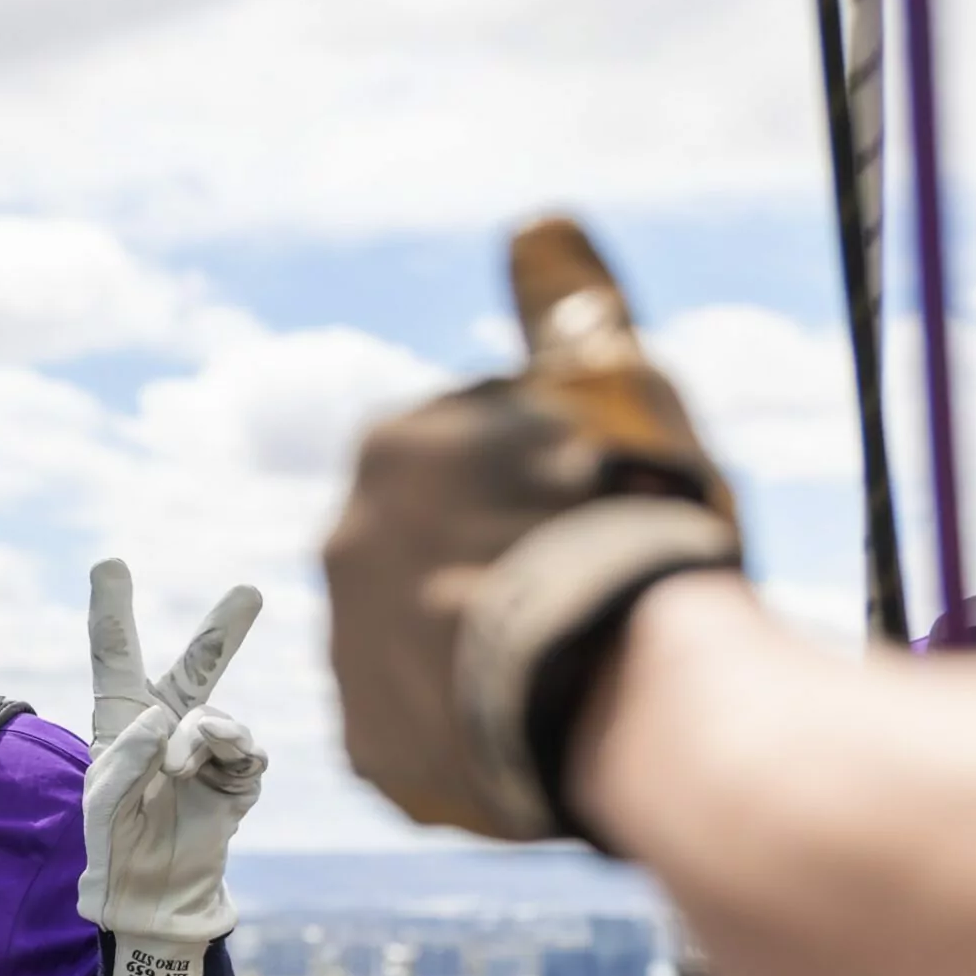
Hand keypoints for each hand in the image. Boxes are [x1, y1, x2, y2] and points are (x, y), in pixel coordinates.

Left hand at [79, 559, 266, 975]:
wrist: (152, 892)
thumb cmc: (116, 842)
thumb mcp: (104, 799)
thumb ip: (129, 753)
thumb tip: (168, 716)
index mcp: (122, 721)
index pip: (115, 657)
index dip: (112, 612)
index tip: (109, 564)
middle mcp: (168, 725)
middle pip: (197, 666)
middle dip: (223, 629)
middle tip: (250, 590)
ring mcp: (207, 750)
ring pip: (217, 715)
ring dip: (198, 737)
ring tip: (178, 768)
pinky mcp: (236, 776)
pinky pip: (244, 748)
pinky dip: (227, 754)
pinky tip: (207, 775)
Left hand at [323, 214, 740, 840]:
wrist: (623, 692)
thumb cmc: (630, 524)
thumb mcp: (618, 388)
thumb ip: (570, 311)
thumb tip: (536, 223)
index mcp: (395, 450)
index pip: (478, 449)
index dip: (552, 477)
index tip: (602, 508)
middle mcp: (345, 546)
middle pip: (440, 544)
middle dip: (504, 558)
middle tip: (593, 588)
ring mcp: (349, 656)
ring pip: (427, 639)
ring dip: (486, 645)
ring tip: (576, 666)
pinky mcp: (372, 752)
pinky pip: (428, 731)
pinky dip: (478, 727)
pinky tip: (543, 723)